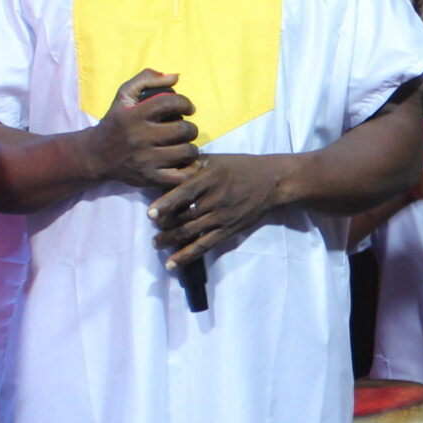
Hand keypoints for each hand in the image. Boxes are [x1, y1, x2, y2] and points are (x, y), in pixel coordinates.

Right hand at [87, 68, 198, 190]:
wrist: (96, 155)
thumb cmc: (116, 122)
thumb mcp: (124, 96)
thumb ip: (146, 79)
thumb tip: (176, 76)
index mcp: (134, 116)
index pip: (170, 103)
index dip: (186, 103)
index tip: (189, 108)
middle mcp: (139, 138)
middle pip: (183, 130)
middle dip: (190, 128)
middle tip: (185, 130)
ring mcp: (145, 160)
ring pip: (186, 152)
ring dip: (191, 148)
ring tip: (183, 145)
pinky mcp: (150, 178)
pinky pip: (182, 175)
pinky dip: (189, 169)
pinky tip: (184, 162)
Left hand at [149, 153, 290, 270]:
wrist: (272, 182)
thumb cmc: (240, 167)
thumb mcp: (216, 159)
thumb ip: (191, 164)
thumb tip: (165, 168)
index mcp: (209, 179)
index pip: (184, 193)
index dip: (166, 204)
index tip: (151, 214)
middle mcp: (214, 199)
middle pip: (184, 215)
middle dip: (164, 224)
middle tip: (153, 226)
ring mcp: (221, 217)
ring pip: (190, 232)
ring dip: (170, 240)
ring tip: (156, 243)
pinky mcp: (227, 231)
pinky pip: (203, 246)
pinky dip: (186, 256)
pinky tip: (171, 264)